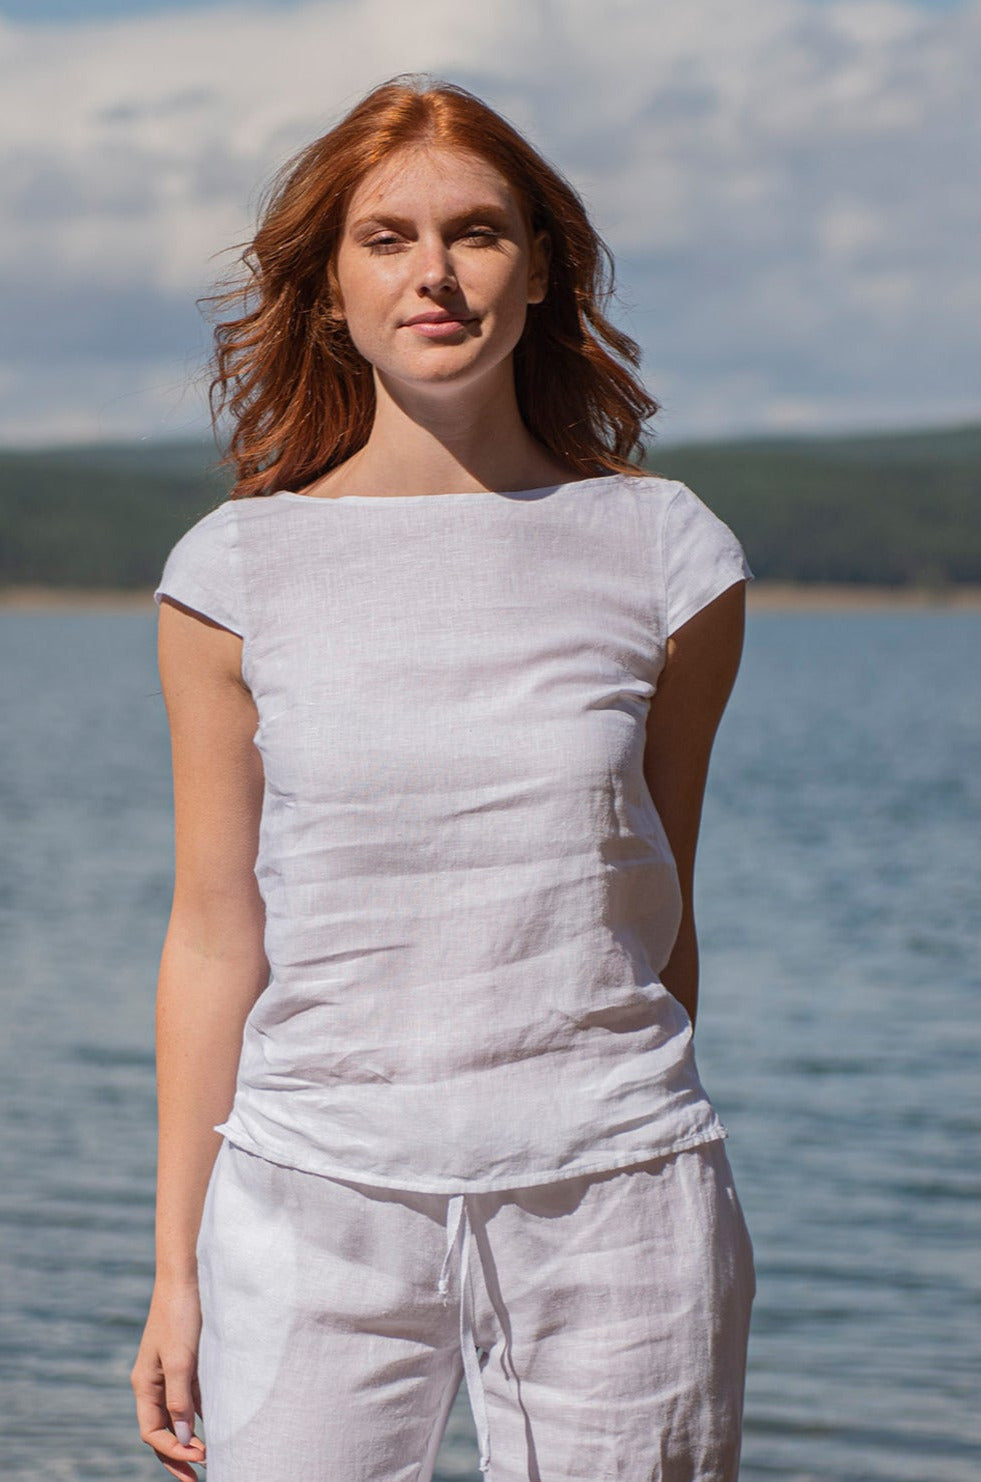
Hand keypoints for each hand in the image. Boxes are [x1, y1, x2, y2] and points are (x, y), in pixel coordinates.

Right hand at [131, 1278, 206, 1479]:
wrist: (188, 1275)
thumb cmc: (181, 1314)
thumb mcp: (181, 1359)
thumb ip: (180, 1400)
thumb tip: (182, 1437)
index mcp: (145, 1384)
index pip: (152, 1431)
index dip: (172, 1450)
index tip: (198, 1459)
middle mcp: (155, 1382)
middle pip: (162, 1430)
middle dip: (177, 1455)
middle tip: (197, 1478)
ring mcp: (172, 1372)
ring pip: (179, 1415)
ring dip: (192, 1437)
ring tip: (211, 1458)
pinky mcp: (189, 1361)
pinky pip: (193, 1396)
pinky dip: (204, 1413)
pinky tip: (220, 1424)